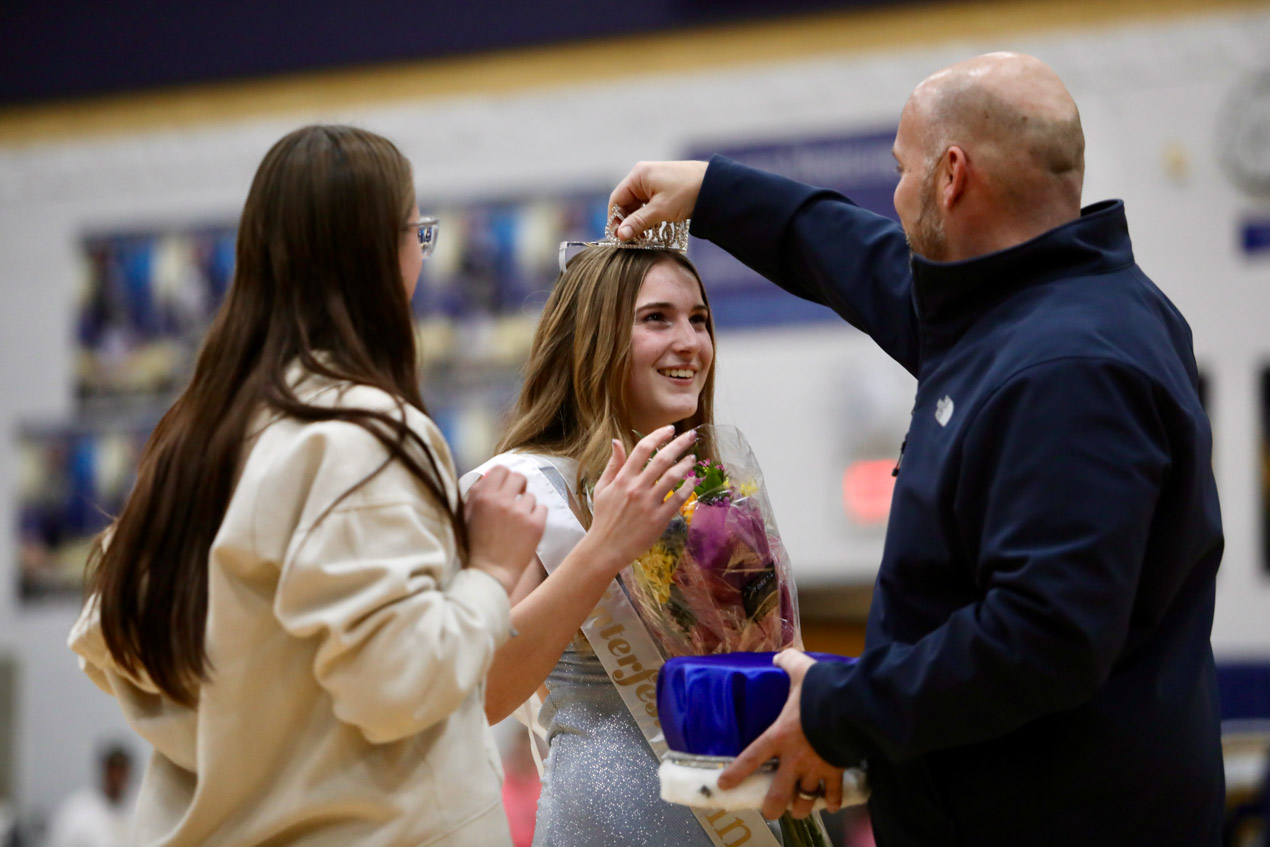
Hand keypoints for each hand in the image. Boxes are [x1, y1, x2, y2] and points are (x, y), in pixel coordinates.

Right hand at [464, 465, 546, 593]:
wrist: (489, 574)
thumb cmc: (475, 547)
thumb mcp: (467, 516)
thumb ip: (477, 493)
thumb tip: (489, 476)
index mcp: (483, 497)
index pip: (500, 469)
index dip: (504, 477)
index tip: (506, 486)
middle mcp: (502, 501)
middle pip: (519, 477)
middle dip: (518, 486)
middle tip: (516, 498)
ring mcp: (520, 513)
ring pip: (530, 495)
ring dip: (525, 506)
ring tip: (516, 522)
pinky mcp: (536, 525)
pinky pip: (542, 508)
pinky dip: (536, 516)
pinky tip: (526, 528)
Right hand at [585, 426, 697, 569]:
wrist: (605, 548)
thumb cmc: (604, 517)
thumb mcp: (602, 488)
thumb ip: (613, 464)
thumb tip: (617, 441)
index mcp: (622, 479)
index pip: (643, 449)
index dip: (658, 435)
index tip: (670, 429)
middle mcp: (637, 488)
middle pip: (662, 459)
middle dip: (679, 444)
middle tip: (691, 436)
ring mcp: (648, 504)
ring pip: (672, 477)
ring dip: (686, 464)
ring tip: (693, 458)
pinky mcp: (659, 519)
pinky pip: (678, 499)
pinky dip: (688, 487)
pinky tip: (692, 481)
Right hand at [608, 161, 708, 240]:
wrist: (716, 185)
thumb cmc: (688, 192)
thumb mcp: (661, 210)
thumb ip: (638, 222)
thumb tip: (620, 235)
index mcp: (638, 175)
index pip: (617, 199)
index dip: (615, 219)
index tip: (619, 237)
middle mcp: (643, 176)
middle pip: (627, 203)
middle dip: (629, 222)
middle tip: (633, 241)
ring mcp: (654, 181)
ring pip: (639, 205)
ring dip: (640, 221)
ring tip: (645, 237)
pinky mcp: (664, 188)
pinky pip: (649, 204)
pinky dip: (650, 217)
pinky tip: (654, 229)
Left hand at [718, 649, 844, 819]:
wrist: (851, 707)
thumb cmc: (820, 690)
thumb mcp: (801, 671)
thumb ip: (788, 663)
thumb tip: (779, 655)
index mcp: (778, 736)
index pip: (751, 758)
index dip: (736, 773)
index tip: (724, 785)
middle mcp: (794, 758)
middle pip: (778, 794)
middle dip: (772, 807)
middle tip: (770, 811)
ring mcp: (816, 768)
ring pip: (805, 799)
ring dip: (801, 807)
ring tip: (798, 810)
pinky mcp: (836, 771)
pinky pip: (833, 793)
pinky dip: (832, 801)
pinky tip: (830, 805)